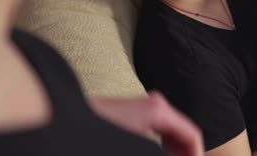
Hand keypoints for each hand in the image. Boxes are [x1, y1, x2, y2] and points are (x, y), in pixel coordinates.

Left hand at [89, 91, 203, 155]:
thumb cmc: (93, 139)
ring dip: (173, 151)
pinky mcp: (131, 114)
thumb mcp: (136, 149)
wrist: (60, 124)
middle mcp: (154, 104)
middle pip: (182, 132)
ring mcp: (142, 107)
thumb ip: (161, 154)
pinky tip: (156, 155)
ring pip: (169, 132)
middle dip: (184, 153)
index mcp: (159, 111)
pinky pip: (157, 131)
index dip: (196, 155)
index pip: (192, 135)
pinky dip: (161, 147)